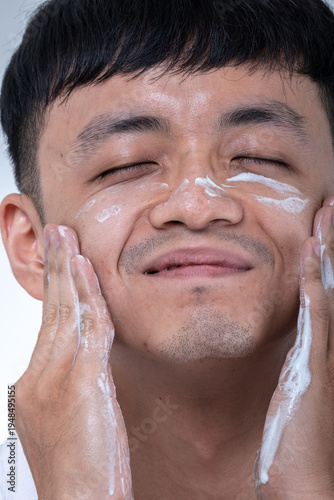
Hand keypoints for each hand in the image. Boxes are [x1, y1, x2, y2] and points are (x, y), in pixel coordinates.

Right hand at [14, 225, 132, 498]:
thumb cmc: (80, 473)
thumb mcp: (69, 422)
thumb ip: (72, 384)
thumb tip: (83, 359)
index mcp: (31, 387)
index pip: (47, 326)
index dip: (55, 292)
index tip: (61, 264)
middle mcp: (37, 377)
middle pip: (50, 312)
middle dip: (56, 269)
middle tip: (58, 235)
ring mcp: (55, 378)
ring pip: (65, 312)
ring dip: (70, 273)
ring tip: (70, 242)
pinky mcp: (78, 381)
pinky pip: (87, 327)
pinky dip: (88, 295)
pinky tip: (87, 271)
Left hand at [254, 198, 333, 498]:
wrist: (306, 482)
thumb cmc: (295, 441)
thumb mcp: (294, 392)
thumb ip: (296, 365)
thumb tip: (294, 345)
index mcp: (320, 350)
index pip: (326, 293)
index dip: (325, 260)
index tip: (320, 230)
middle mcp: (328, 347)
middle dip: (332, 246)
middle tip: (331, 208)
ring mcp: (324, 355)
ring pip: (329, 292)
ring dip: (327, 253)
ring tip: (326, 217)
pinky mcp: (313, 368)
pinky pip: (316, 318)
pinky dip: (315, 286)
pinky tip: (311, 258)